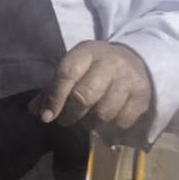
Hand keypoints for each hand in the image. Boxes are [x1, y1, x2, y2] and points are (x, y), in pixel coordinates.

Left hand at [29, 41, 152, 137]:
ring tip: (86, 121)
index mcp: (87, 52)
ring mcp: (129, 78)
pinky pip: (121, 121)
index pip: (67, 74)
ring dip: (89, 124)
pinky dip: (110, 128)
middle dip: (70, 114)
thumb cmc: (93, 68)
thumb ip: (52, 89)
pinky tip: (105, 122)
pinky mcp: (142, 95)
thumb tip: (35, 111)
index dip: (54, 98)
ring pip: (103, 112)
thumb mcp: (73, 69)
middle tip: (65, 120)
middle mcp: (110, 62)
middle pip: (84, 96)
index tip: (47, 116)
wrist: (132, 61)